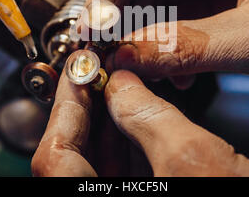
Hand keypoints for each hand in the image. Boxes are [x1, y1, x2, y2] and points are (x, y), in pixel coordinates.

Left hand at [31, 69, 248, 175]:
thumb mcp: (192, 159)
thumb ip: (150, 117)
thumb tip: (122, 85)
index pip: (56, 157)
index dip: (65, 110)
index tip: (76, 74)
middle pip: (77, 158)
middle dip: (90, 111)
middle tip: (100, 75)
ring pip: (103, 165)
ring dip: (112, 124)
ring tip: (122, 87)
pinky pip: (129, 175)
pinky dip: (133, 144)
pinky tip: (144, 117)